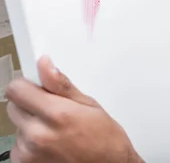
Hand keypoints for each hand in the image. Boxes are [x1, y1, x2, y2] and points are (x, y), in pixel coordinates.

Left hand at [5, 56, 141, 162]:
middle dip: (30, 105)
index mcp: (56, 114)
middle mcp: (38, 135)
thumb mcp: (89, 105)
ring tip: (56, 132)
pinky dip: (29, 144)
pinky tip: (50, 145)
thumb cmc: (105, 140)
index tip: (36, 87)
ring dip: (31, 126)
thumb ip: (61, 85)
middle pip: (14, 107)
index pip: (16, 90)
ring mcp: (29, 153)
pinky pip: (18, 146)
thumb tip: (45, 65)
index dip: (27, 85)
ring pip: (17, 127)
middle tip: (53, 112)